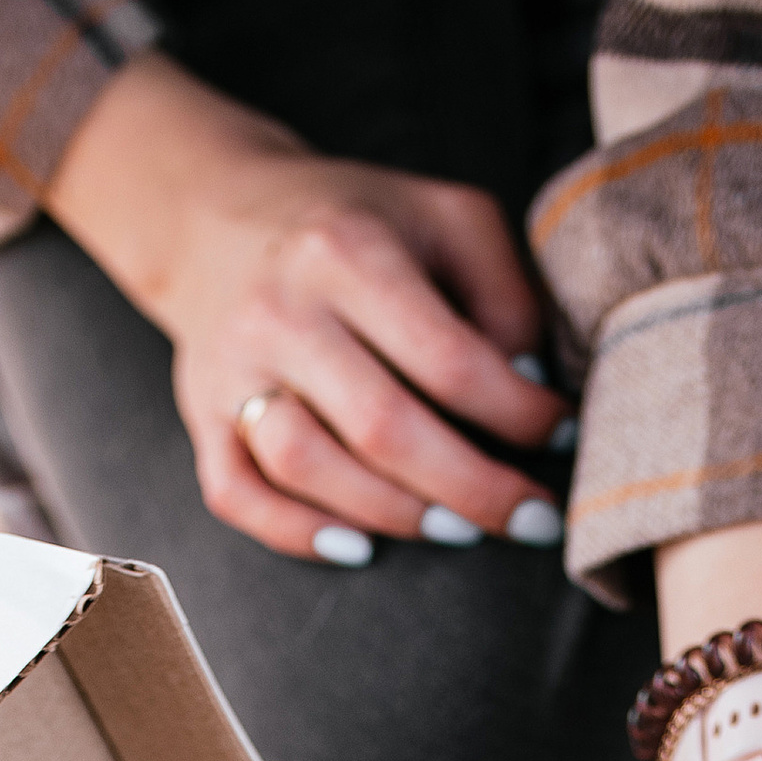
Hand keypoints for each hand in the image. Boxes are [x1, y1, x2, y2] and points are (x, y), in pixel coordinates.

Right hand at [47, 52, 567, 560]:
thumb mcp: (445, 218)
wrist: (217, 213)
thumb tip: (529, 390)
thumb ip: (503, 291)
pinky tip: (359, 546)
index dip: (517, 413)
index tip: (561, 434)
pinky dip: (297, 533)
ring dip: (394, 514)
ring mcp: (232, 369)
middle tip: (530, 519)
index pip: (448, 358)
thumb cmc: (355, 226)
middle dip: (471, 488)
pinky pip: (238, 494)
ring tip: (456, 527)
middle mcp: (283, 310)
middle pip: (383, 428)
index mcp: (350, 251)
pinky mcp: (200, 414)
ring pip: (309, 468)